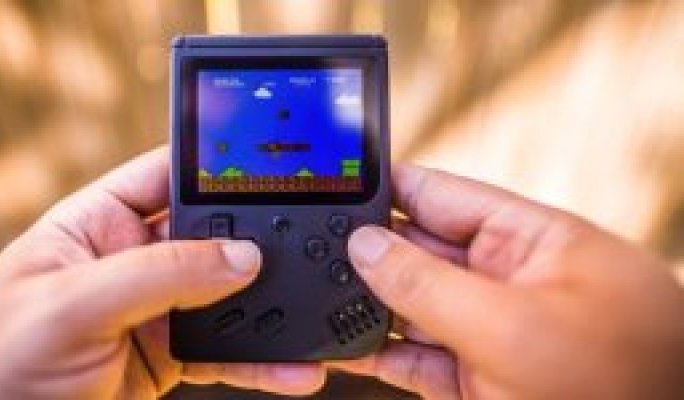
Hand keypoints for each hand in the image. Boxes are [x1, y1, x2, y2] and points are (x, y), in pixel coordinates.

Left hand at [0, 148, 324, 398]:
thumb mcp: (72, 305)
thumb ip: (157, 275)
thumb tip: (240, 255)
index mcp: (98, 222)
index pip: (167, 177)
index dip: (218, 168)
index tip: (275, 166)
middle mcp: (131, 260)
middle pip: (211, 236)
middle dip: (260, 244)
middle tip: (316, 245)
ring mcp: (153, 309)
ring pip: (228, 298)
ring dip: (273, 309)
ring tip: (319, 314)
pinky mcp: (167, 355)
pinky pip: (225, 352)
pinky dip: (261, 361)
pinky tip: (292, 367)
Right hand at [332, 164, 683, 398]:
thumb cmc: (619, 385)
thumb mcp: (511, 326)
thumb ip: (428, 283)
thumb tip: (366, 246)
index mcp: (526, 240)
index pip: (440, 194)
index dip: (385, 185)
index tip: (333, 182)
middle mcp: (502, 279)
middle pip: (415, 250)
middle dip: (365, 252)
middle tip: (310, 253)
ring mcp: (486, 331)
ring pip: (406, 307)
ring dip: (362, 306)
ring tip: (316, 299)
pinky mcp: (471, 379)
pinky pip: (411, 357)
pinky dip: (375, 354)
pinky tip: (340, 346)